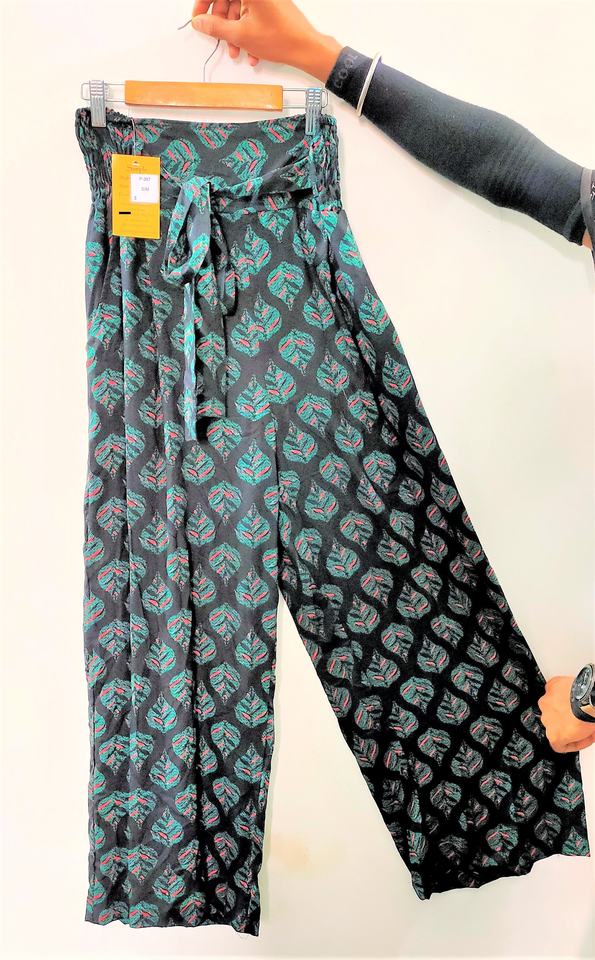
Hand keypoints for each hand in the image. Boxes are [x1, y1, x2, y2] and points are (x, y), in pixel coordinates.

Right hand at [190, 0, 342, 82]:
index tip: (198, 18)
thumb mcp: (240, 35)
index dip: (203, 4)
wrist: (306, 48)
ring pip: (240, 10)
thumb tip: (200, 22)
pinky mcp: (271, 5)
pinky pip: (252, 15)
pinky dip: (248, 31)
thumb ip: (215, 26)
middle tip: (218, 38)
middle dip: (222, 22)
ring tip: (237, 51)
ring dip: (235, 32)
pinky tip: (250, 51)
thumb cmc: (281, 38)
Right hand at [537, 675, 594, 751]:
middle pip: (554, 724)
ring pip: (552, 706)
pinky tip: (572, 693)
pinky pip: (554, 691)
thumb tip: (582, 733)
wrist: (588, 698)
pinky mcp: (550, 688)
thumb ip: (578, 736)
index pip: (559, 745)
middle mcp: (546, 719)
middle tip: (580, 720)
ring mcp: (546, 702)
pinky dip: (561, 692)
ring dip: (562, 707)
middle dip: (566, 723)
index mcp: (554, 736)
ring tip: (576, 705)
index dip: (574, 743)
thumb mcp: (586, 734)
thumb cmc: (588, 716)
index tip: (581, 738)